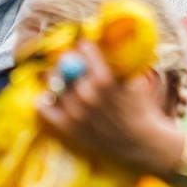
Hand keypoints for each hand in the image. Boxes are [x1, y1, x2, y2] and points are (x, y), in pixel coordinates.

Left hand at [37, 43, 174, 175]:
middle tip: (70, 61)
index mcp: (104, 79)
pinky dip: (45, 100)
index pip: (84, 50)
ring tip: (62, 79)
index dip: (84, 47)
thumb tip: (100, 44)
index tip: (84, 48)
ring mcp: (75, 112)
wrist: (141, 142)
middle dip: (68, 60)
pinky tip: (51, 96)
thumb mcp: (133, 80)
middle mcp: (86, 94)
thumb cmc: (139, 108)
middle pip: (64, 64)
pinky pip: (45, 108)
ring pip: (54, 83)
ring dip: (57, 78)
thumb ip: (115, 63)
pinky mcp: (67, 127)